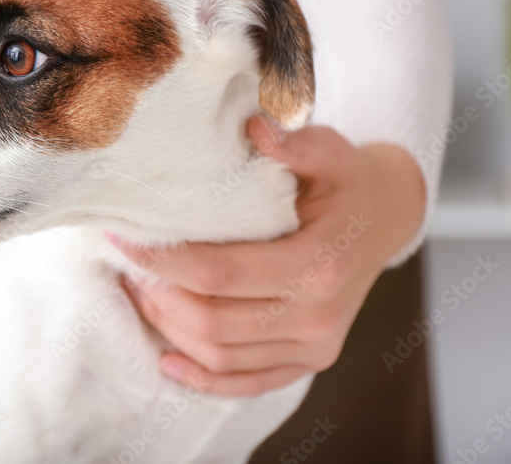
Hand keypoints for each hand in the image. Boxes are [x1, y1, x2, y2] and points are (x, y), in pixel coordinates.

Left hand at [108, 116, 424, 396]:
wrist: (387, 216)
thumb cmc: (346, 179)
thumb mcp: (330, 150)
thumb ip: (294, 142)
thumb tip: (255, 127)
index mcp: (317, 265)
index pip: (219, 274)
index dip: (163, 261)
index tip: (123, 239)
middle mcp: (318, 316)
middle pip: (212, 322)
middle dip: (157, 295)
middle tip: (125, 266)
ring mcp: (316, 346)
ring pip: (221, 356)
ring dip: (169, 329)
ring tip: (139, 293)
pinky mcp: (310, 361)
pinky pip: (248, 383)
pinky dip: (203, 378)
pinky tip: (166, 360)